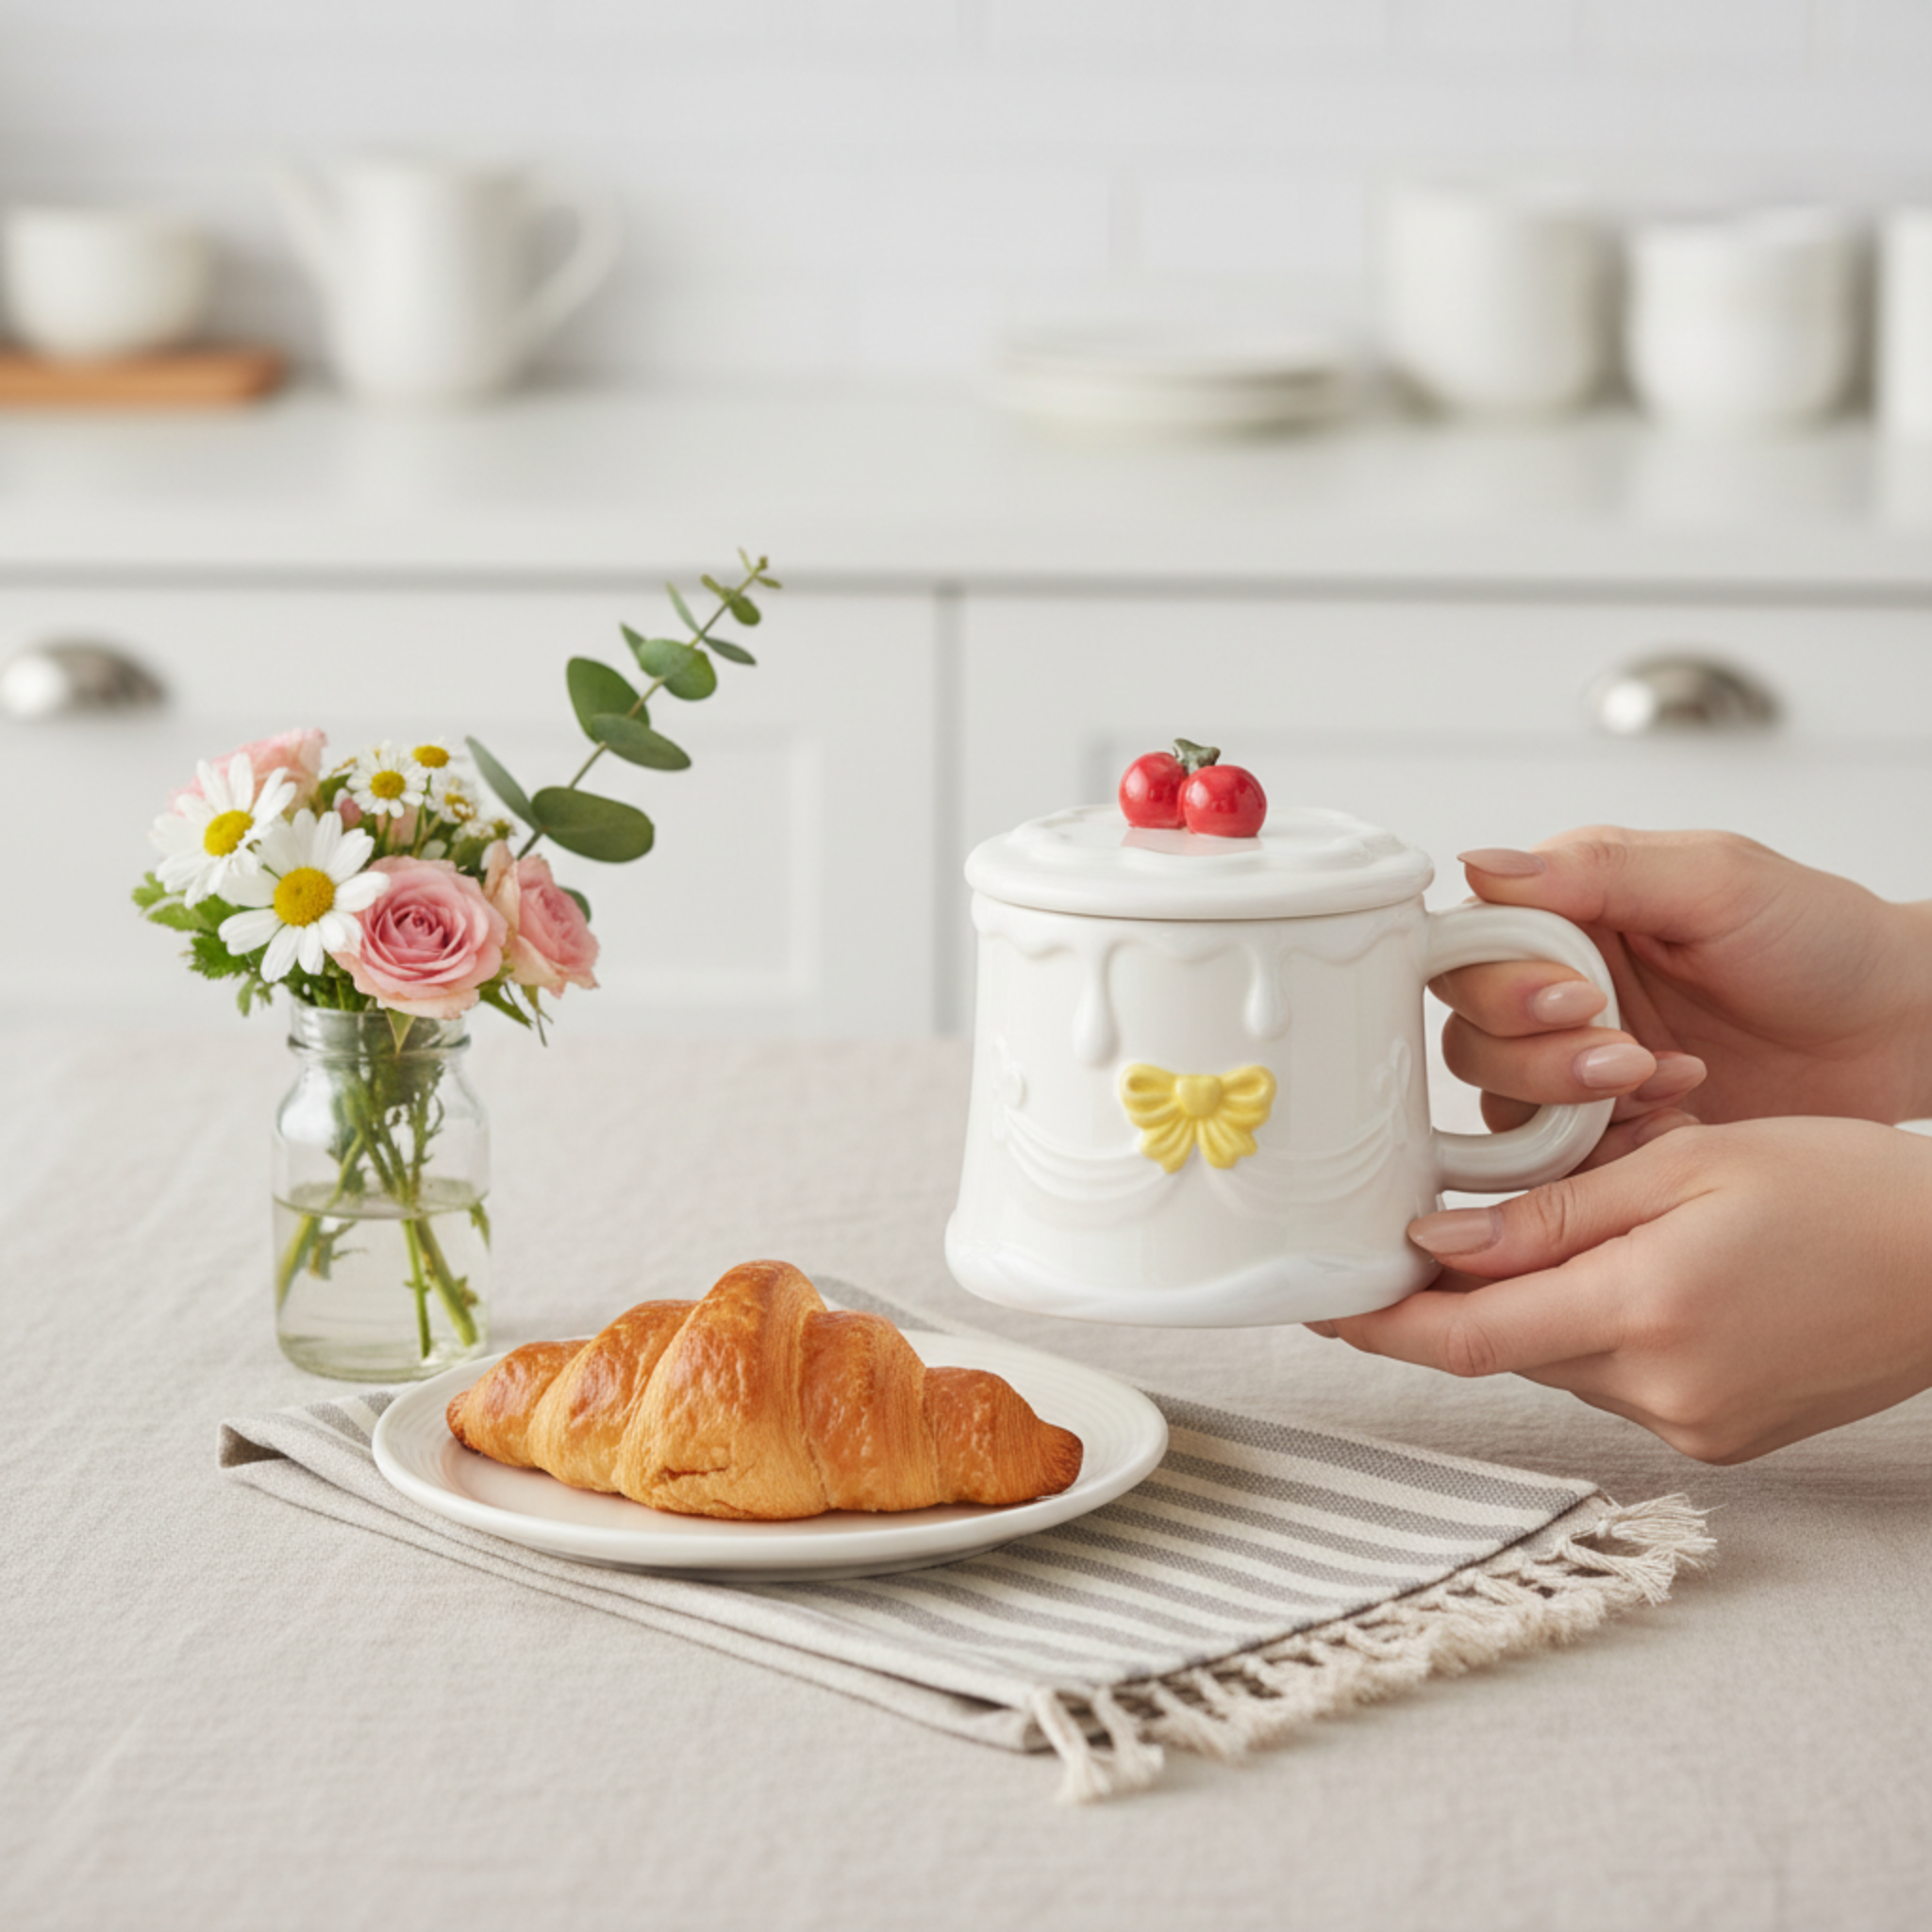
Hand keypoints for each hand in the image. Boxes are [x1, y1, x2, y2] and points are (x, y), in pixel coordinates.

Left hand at [1316, 1118, 1931, 1461]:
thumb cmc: (1842, 1189)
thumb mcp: (1687, 1165)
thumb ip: (1553, 1213)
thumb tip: (1438, 1244)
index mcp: (1645, 1312)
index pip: (1468, 1338)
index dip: (1380, 1326)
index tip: (1317, 1306)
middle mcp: (1663, 1391)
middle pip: (1510, 1346)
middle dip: (1464, 1297)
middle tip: (1427, 1234)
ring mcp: (1695, 1427)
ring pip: (1560, 1361)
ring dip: (1538, 1307)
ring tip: (1576, 1234)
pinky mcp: (1721, 1438)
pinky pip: (1616, 1381)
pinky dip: (1597, 1330)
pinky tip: (1636, 1276)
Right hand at [1437, 829, 1931, 1164]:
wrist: (1898, 1031)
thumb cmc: (1822, 941)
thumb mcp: (1716, 881)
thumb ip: (1596, 869)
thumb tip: (1482, 865)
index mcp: (1564, 920)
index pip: (1468, 953)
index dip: (1499, 984)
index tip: (1574, 995)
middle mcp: (1556, 996)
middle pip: (1472, 1038)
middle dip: (1539, 1056)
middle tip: (1627, 1052)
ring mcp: (1577, 1073)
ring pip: (1502, 1106)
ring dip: (1572, 1106)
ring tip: (1665, 1081)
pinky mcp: (1608, 1137)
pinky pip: (1555, 1166)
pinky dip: (1609, 1151)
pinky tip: (1679, 1118)